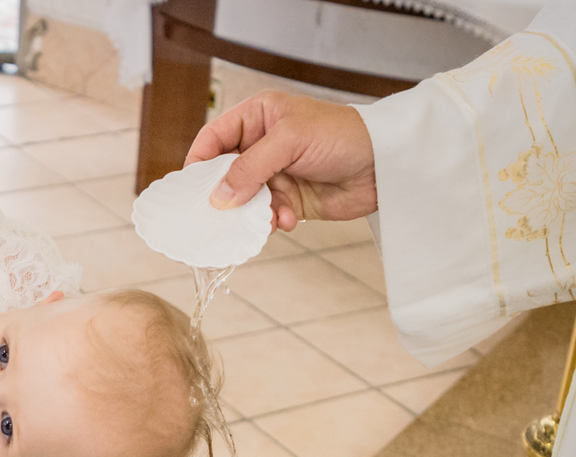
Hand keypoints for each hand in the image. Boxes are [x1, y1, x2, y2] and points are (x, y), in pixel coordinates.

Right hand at [184, 91, 376, 231]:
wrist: (385, 163)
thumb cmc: (342, 135)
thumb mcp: (289, 141)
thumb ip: (249, 168)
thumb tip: (218, 197)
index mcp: (257, 117)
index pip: (213, 138)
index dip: (199, 161)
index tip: (190, 187)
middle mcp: (261, 145)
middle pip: (224, 173)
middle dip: (224, 194)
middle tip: (219, 213)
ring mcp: (274, 173)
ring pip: (243, 199)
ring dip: (252, 212)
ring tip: (268, 217)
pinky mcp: (288, 199)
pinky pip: (265, 215)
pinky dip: (272, 221)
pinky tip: (287, 220)